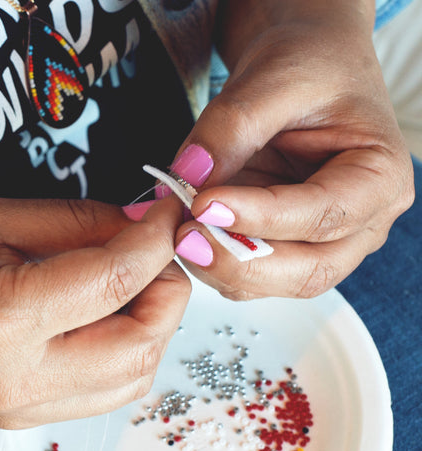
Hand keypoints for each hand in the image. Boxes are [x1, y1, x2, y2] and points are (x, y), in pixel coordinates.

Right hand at [0, 197, 189, 428]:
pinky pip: (98, 397)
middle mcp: (16, 378)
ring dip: (150, 330)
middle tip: (155, 250)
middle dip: (168, 292)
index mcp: (1, 318)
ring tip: (129, 283)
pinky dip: (120, 356)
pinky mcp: (16, 421)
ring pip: (130, 381)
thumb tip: (136, 224)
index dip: (156, 239)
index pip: (116, 279)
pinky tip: (101, 318)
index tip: (166, 211)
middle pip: (142, 345)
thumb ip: (68, 222)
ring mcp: (17, 410)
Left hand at [170, 0, 413, 299]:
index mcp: (379, 176)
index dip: (261, 218)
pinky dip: (209, 260)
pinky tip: (180, 231)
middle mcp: (359, 221)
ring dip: (217, 266)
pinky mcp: (279, 244)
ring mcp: (320, 241)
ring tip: (174, 230)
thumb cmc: (309, 65)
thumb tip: (188, 174)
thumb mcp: (272, 78)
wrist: (301, 64)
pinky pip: (245, 272)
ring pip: (272, 282)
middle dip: (238, 262)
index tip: (205, 204)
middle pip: (306, 271)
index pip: (323, 215)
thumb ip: (232, 126)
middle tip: (182, 237)